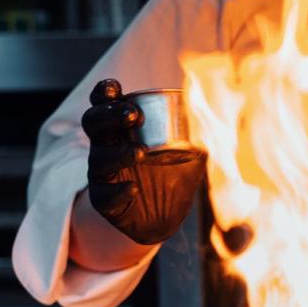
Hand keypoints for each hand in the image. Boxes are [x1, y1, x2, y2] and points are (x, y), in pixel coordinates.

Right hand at [81, 78, 205, 244]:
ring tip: (140, 153)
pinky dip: (119, 190)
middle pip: (93, 124)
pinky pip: (105, 195)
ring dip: (118, 153)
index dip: (105, 92)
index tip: (116, 88)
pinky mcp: (103, 200)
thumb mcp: (191, 149)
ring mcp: (102, 174)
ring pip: (99, 159)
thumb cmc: (172, 175)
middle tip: (132, 116)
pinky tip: (133, 188)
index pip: (103, 103)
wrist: (164, 218)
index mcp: (120, 128)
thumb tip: (213, 102)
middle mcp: (105, 147)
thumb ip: (201, 127)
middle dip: (109, 115)